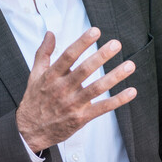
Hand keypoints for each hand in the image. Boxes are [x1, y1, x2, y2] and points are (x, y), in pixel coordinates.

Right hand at [16, 27, 136, 150]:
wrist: (30, 131)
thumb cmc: (35, 100)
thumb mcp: (35, 75)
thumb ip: (43, 53)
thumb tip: (50, 33)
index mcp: (51, 76)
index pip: (68, 56)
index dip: (82, 43)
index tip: (95, 31)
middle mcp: (62, 89)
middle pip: (84, 70)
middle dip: (101, 56)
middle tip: (116, 44)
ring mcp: (72, 104)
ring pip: (96, 88)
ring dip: (115, 77)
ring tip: (130, 65)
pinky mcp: (81, 118)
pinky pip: (102, 108)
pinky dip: (118, 100)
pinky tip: (131, 91)